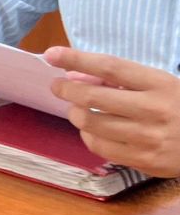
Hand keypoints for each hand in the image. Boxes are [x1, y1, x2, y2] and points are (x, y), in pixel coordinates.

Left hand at [47, 46, 179, 176]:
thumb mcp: (162, 85)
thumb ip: (124, 80)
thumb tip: (77, 76)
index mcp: (160, 84)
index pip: (110, 67)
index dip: (77, 59)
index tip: (52, 53)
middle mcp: (154, 110)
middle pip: (93, 98)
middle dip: (66, 90)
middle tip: (57, 86)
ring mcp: (148, 138)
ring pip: (91, 124)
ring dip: (76, 113)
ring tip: (77, 108)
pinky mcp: (144, 160)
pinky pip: (99, 147)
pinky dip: (88, 136)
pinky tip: (91, 130)